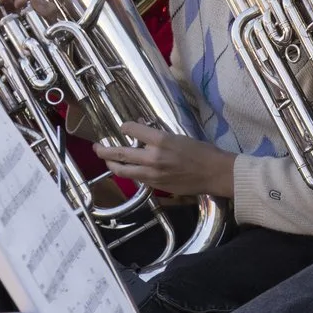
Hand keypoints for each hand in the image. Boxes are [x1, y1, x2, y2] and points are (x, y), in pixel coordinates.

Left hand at [95, 125, 235, 199]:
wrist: (215, 173)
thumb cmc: (203, 152)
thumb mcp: (180, 136)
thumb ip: (159, 135)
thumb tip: (144, 128)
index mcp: (161, 140)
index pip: (131, 129)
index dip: (125, 127)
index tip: (124, 127)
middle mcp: (153, 157)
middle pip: (119, 153)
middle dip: (104, 150)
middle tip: (97, 147)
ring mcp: (153, 173)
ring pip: (123, 170)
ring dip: (112, 165)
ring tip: (107, 161)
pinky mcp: (156, 186)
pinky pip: (137, 179)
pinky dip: (130, 173)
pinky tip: (128, 170)